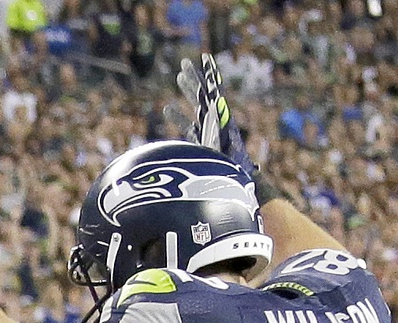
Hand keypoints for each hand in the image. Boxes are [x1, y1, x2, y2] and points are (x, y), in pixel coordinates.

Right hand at [176, 53, 257, 185]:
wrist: (231, 189)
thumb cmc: (229, 170)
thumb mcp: (223, 147)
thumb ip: (216, 130)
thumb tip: (214, 111)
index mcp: (222, 120)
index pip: (215, 93)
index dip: (210, 76)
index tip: (205, 59)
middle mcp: (216, 123)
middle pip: (203, 95)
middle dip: (194, 79)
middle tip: (184, 63)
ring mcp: (208, 131)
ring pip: (196, 107)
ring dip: (187, 91)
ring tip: (178, 76)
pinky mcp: (200, 143)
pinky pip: (188, 126)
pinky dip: (177, 117)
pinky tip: (167, 110)